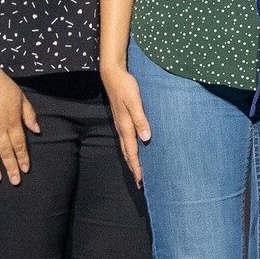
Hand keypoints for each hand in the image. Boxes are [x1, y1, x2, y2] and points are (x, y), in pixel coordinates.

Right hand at [0, 70, 38, 184]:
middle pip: (6, 152)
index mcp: (11, 122)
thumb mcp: (21, 98)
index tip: (25, 170)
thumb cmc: (2, 85)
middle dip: (11, 168)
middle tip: (14, 182)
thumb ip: (28, 115)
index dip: (22, 158)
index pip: (19, 145)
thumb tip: (36, 129)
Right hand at [100, 62, 149, 185]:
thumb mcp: (135, 102)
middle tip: (140, 183)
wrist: (113, 75)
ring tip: (137, 171)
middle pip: (128, 153)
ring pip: (126, 147)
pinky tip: (134, 150)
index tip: (141, 181)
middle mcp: (122, 128)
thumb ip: (141, 120)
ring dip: (131, 160)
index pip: (132, 152)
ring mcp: (120, 124)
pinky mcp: (121, 119)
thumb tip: (146, 138)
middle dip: (133, 168)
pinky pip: (125, 139)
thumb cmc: (126, 87)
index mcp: (126, 126)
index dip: (136, 167)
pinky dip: (130, 149)